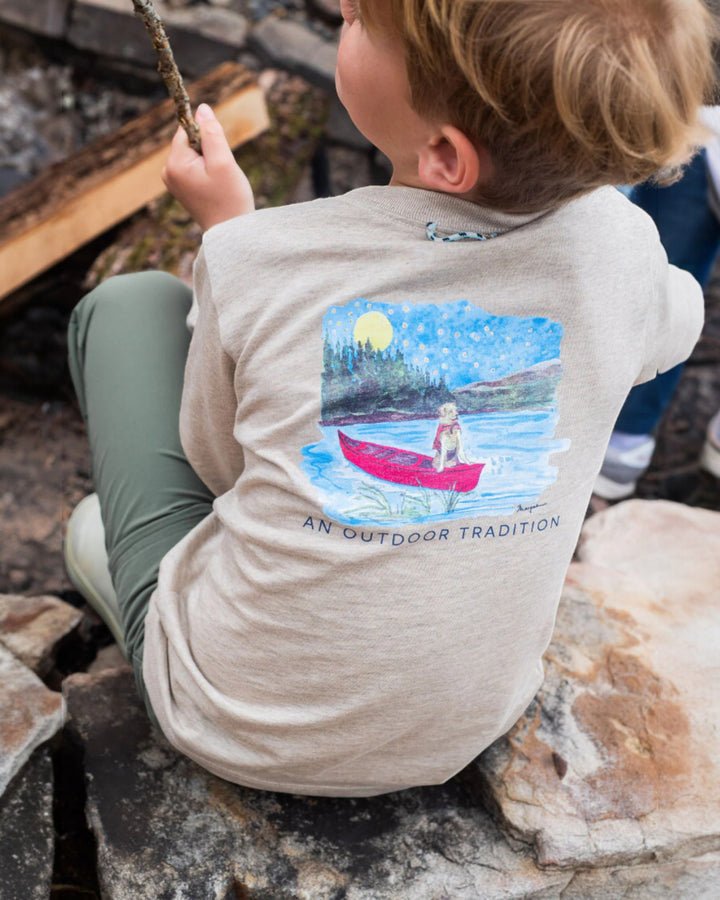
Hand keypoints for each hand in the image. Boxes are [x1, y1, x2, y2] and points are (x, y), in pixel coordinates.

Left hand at [161, 103, 254, 230]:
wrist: (231, 235)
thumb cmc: (229, 199)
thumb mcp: (223, 161)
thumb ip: (211, 132)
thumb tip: (201, 108)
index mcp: (174, 164)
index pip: (186, 131)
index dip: (206, 136)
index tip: (218, 154)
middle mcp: (168, 172)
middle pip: (190, 143)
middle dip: (209, 151)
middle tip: (221, 173)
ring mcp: (173, 182)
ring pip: (194, 156)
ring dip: (210, 162)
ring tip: (219, 183)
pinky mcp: (182, 189)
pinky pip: (194, 168)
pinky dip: (208, 172)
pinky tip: (215, 188)